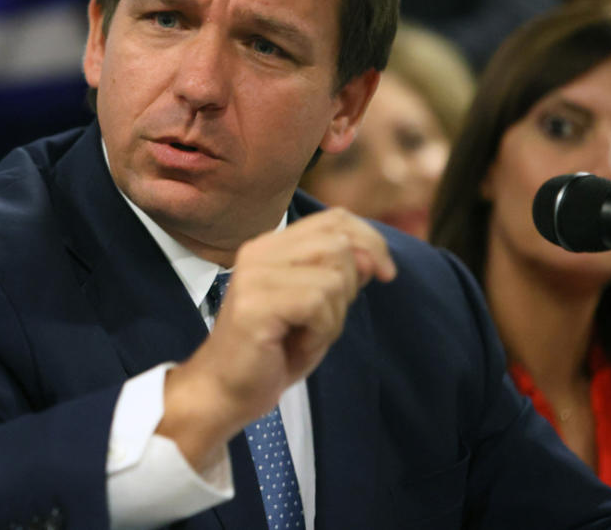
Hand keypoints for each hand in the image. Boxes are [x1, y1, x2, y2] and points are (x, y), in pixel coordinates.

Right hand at [157, 208, 395, 468]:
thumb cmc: (273, 352)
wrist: (225, 391)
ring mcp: (254, 275)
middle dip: (350, 288)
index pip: (335, 219)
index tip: (385, 275)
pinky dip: (321, 331)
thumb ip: (343, 277)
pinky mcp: (255, 303)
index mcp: (272, 246)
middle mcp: (259, 251)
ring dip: (334, 317)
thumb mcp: (320, 309)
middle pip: (338, 244)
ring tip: (306, 336)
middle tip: (324, 322)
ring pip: (333, 276)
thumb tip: (371, 258)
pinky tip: (297, 346)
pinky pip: (318, 303)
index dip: (370, 242)